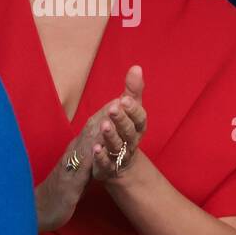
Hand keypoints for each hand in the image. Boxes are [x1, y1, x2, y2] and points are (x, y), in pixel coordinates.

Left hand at [90, 65, 146, 180]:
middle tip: (113, 108)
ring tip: (104, 125)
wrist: (119, 162)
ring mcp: (120, 155)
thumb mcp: (129, 110)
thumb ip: (133, 91)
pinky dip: (101, 156)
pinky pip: (106, 163)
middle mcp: (131, 141)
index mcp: (138, 127)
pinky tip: (95, 148)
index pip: (140, 118)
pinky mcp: (107, 167)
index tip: (125, 99)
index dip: (133, 109)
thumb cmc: (125, 129)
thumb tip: (136, 67)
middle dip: (121, 119)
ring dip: (111, 136)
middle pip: (129, 131)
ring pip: (117, 146)